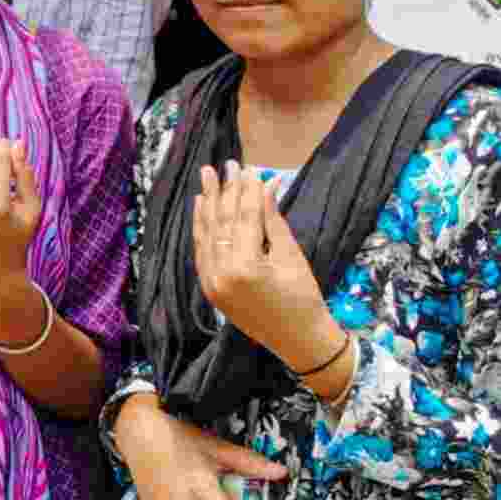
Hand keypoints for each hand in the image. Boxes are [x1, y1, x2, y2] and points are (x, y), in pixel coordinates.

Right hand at [116, 393, 285, 499]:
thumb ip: (246, 461)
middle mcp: (180, 497)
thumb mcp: (211, 444)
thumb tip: (279, 471)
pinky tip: (195, 493)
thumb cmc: (174, 433)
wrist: (135, 427)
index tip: (249, 498)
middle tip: (224, 494)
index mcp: (199, 482)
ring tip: (211, 491)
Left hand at [194, 162, 344, 373]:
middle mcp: (221, 273)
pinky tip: (201, 207)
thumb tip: (265, 184)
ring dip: (207, 205)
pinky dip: (201, 228)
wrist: (297, 340)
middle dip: (223, 191)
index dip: (245, 190)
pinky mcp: (208, 287)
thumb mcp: (291, 256)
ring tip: (206, 178)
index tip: (245, 167)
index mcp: (245, 266)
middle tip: (223, 165)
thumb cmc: (303, 297)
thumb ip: (272, 220)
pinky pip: (201, 251)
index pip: (243, 218)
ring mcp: (210, 282)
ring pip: (206, 235)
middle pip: (221, 223)